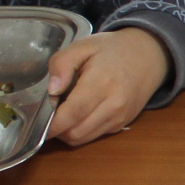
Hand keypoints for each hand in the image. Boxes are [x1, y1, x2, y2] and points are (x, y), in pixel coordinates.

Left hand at [46, 27, 170, 145]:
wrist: (148, 56)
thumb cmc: (112, 49)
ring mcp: (119, 117)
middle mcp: (113, 105)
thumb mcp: (83, 46)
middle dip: (56, 130)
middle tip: (47, 115)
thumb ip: (62, 64)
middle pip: (75, 132)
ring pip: (83, 138)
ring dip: (67, 132)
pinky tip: (79, 114)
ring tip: (62, 114)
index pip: (72, 113)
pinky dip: (81, 130)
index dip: (52, 124)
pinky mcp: (122, 123)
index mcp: (101, 83)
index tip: (35, 124)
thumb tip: (52, 91)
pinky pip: (94, 135)